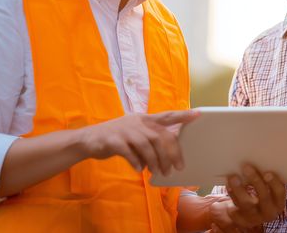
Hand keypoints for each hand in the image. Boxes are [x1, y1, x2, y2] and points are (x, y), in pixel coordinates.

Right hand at [78, 110, 198, 174]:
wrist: (88, 139)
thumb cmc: (116, 138)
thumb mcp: (135, 133)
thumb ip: (150, 139)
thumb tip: (169, 154)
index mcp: (145, 119)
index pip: (167, 115)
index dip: (183, 115)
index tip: (198, 114)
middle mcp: (137, 122)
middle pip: (160, 136)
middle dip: (171, 153)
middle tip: (176, 168)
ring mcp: (125, 130)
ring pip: (147, 145)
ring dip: (156, 161)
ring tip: (159, 172)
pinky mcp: (113, 140)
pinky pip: (129, 153)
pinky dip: (136, 162)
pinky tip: (139, 170)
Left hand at [208, 164, 285, 231]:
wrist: (253, 212)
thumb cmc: (263, 192)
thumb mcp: (269, 188)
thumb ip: (266, 178)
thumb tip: (259, 155)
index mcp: (278, 202)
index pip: (280, 192)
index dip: (274, 183)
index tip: (267, 172)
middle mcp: (269, 211)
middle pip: (263, 197)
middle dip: (255, 181)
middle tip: (246, 167)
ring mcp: (255, 217)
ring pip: (246, 204)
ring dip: (239, 189)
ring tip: (232, 176)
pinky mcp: (242, 220)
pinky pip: (235, 210)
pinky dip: (231, 197)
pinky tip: (228, 186)